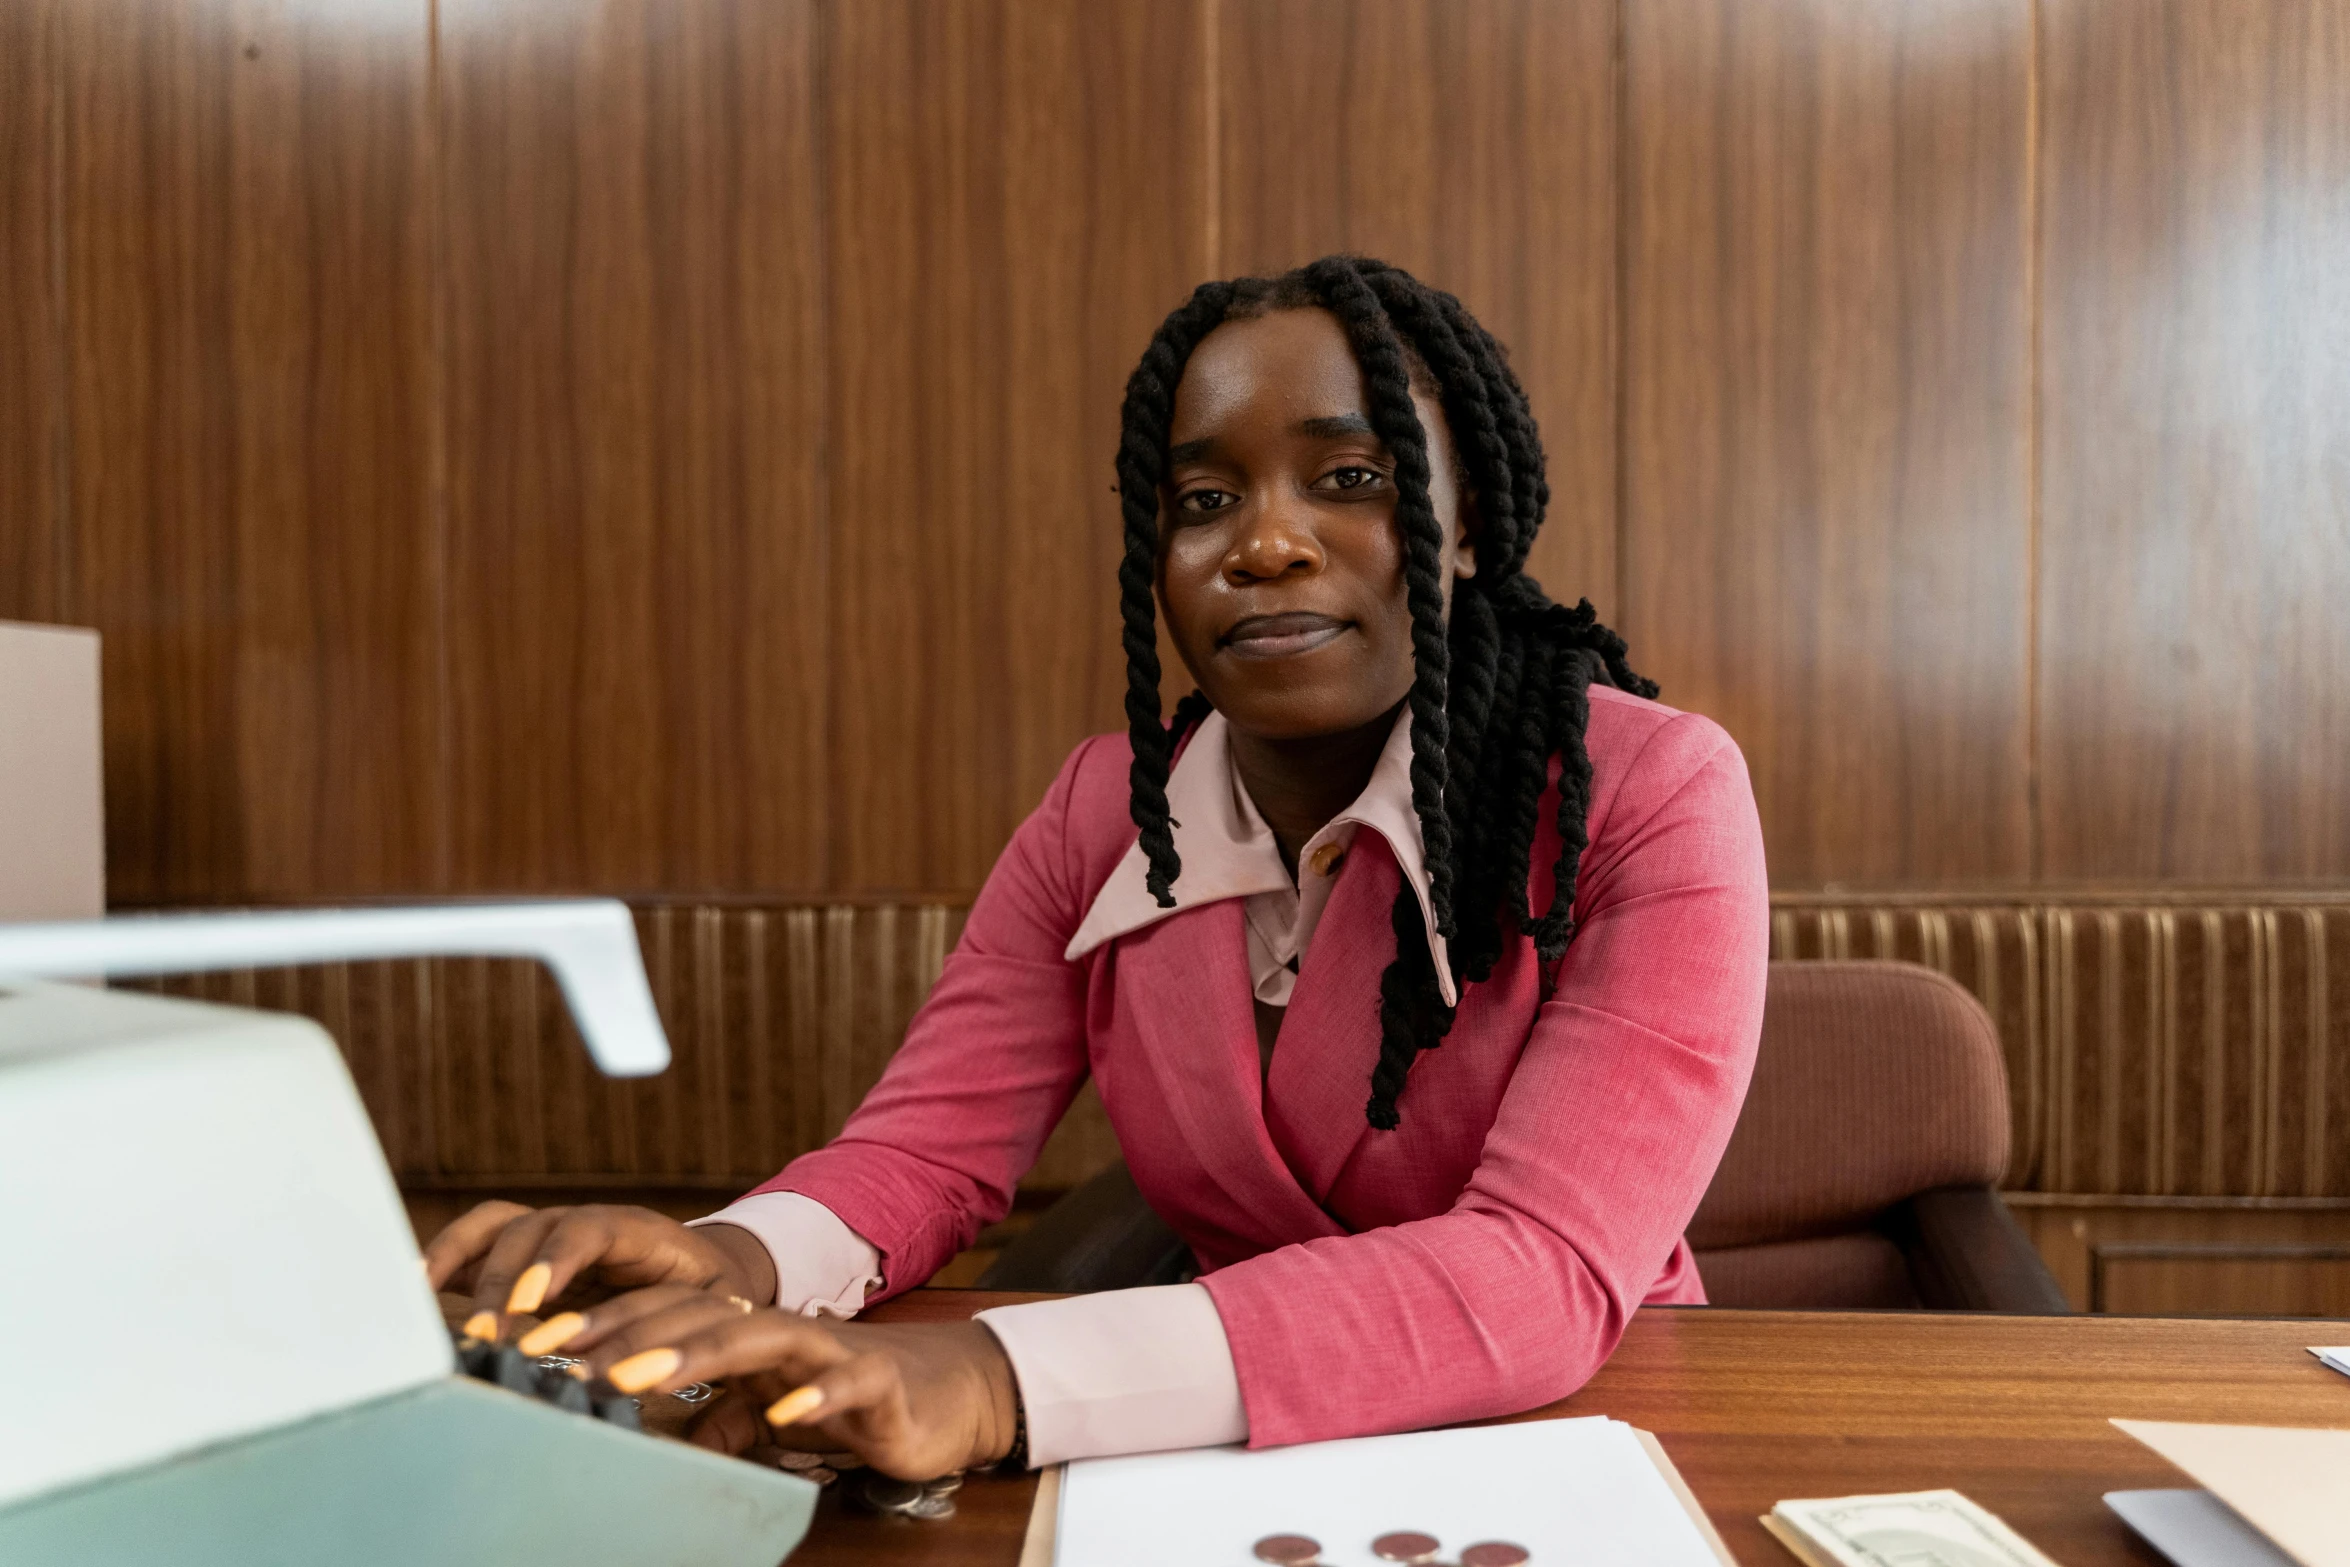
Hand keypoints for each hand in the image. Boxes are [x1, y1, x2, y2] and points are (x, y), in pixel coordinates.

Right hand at [423, 1202, 777, 1339]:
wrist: (705, 1271)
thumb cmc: (708, 1294)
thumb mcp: (713, 1307)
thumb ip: (684, 1327)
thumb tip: (648, 1367)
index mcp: (637, 1231)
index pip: (590, 1229)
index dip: (557, 1260)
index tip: (530, 1302)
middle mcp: (584, 1223)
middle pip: (533, 1232)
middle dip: (503, 1281)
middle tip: (486, 1334)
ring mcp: (550, 1233)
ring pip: (497, 1228)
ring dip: (460, 1262)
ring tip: (424, 1301)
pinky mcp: (524, 1254)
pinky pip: (478, 1243)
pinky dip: (446, 1259)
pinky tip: (414, 1288)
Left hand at [533, 1284, 1018, 1480]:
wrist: (951, 1390)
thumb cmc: (855, 1399)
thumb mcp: (769, 1413)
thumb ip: (718, 1418)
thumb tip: (654, 1437)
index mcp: (749, 1334)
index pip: (668, 1316)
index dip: (605, 1324)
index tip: (541, 1341)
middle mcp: (781, 1331)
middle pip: (698, 1316)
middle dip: (627, 1332)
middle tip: (563, 1354)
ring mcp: (830, 1350)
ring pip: (757, 1336)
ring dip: (694, 1353)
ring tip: (635, 1374)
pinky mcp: (879, 1381)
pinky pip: (845, 1383)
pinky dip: (815, 1395)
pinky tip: (782, 1414)